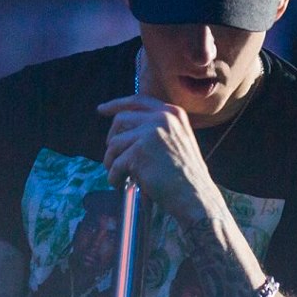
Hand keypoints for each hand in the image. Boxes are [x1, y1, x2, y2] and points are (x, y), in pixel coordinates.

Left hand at [96, 94, 222, 225]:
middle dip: (111, 137)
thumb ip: (157, 128)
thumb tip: (123, 127)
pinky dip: (114, 176)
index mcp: (173, 113)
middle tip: (111, 155)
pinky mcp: (139, 151)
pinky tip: (119, 184)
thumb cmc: (185, 175)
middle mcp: (162, 118)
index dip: (117, 104)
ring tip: (118, 175)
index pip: (139, 101)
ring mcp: (150, 133)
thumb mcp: (177, 140)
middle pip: (122, 119)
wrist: (194, 195)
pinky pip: (116, 163)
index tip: (101, 109)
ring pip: (115, 143)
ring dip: (111, 160)